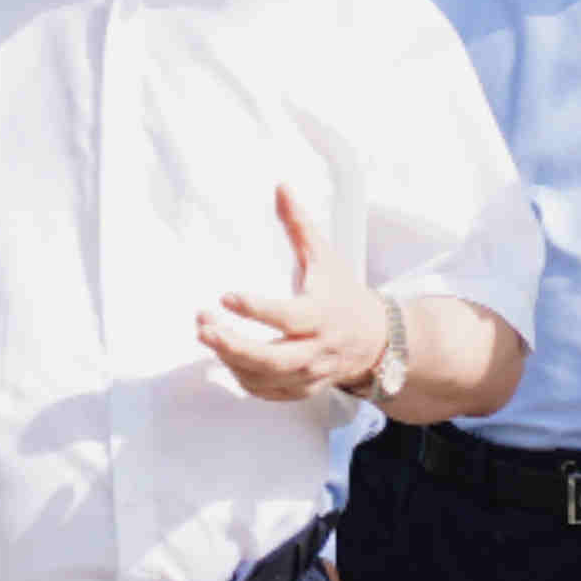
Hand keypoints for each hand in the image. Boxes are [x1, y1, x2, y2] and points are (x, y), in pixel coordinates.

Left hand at [197, 184, 393, 404]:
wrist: (376, 339)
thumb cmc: (344, 294)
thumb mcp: (325, 256)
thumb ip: (298, 224)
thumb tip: (281, 188)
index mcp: (321, 314)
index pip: (287, 317)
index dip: (256, 309)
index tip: (226, 297)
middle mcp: (316, 349)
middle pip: (272, 359)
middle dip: (233, 346)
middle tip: (204, 327)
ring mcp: (309, 373)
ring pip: (265, 378)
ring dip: (230, 359)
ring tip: (206, 334)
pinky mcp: (302, 388)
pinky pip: (267, 392)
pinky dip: (243, 378)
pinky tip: (226, 357)